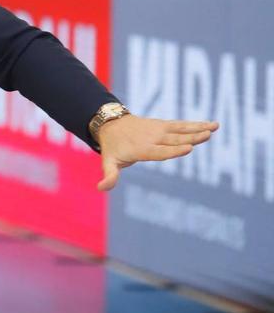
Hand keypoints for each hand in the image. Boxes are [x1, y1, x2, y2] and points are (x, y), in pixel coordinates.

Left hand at [95, 115, 217, 190]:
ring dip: (197, 128)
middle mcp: (152, 138)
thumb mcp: (108, 162)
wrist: (110, 125)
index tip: (188, 148)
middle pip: (174, 139)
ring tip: (213, 128)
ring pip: (180, 129)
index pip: (160, 151)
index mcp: (142, 149)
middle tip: (207, 135)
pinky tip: (212, 125)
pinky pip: (181, 125)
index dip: (173, 150)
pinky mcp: (164, 125)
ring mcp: (159, 129)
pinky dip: (196, 124)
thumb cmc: (112, 148)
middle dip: (191, 137)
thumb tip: (100, 188)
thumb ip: (109, 175)